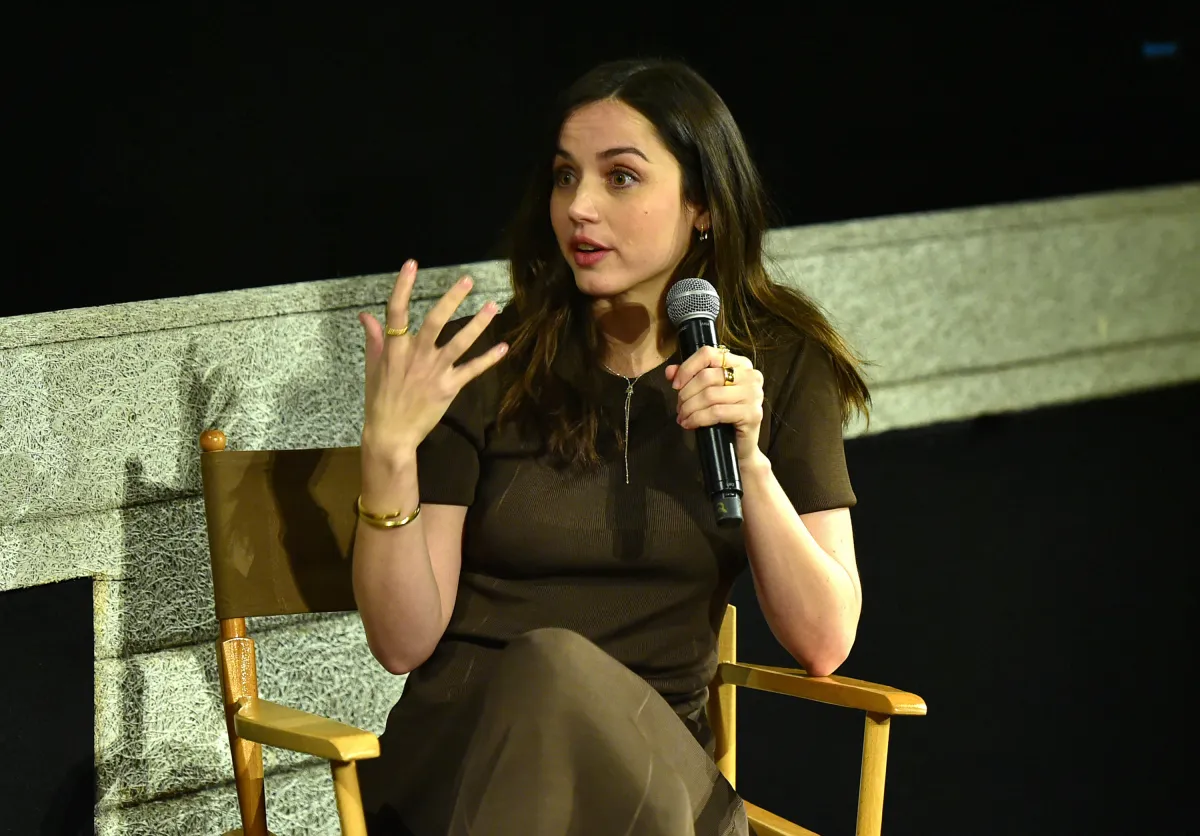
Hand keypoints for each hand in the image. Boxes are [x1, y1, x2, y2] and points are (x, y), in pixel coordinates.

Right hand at [358, 259, 507, 460]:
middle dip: (451, 298)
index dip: (403, 286)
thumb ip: (375, 339)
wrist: (390, 433)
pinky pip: (472, 370)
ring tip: (492, 306)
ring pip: (459, 342)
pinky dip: (489, 359)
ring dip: (478, 323)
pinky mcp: (450, 387)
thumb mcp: (373, 367)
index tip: (412, 264)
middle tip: (468, 280)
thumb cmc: (379, 399)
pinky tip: (504, 347)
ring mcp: (435, 371)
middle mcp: (417, 356)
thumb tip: (366, 315)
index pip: (397, 311)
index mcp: (395, 348)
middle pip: (435, 321)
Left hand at [666, 345, 764, 464]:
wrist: (740, 446)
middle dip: (686, 393)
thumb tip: (670, 371)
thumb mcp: (705, 393)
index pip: (708, 353)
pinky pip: (716, 412)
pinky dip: (698, 418)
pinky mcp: (752, 414)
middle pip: (707, 376)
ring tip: (682, 417)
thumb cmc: (723, 417)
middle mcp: (751, 375)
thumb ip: (689, 378)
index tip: (675, 384)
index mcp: (740, 364)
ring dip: (690, 407)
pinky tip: (690, 424)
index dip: (687, 368)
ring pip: (710, 395)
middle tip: (678, 407)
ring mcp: (754, 394)